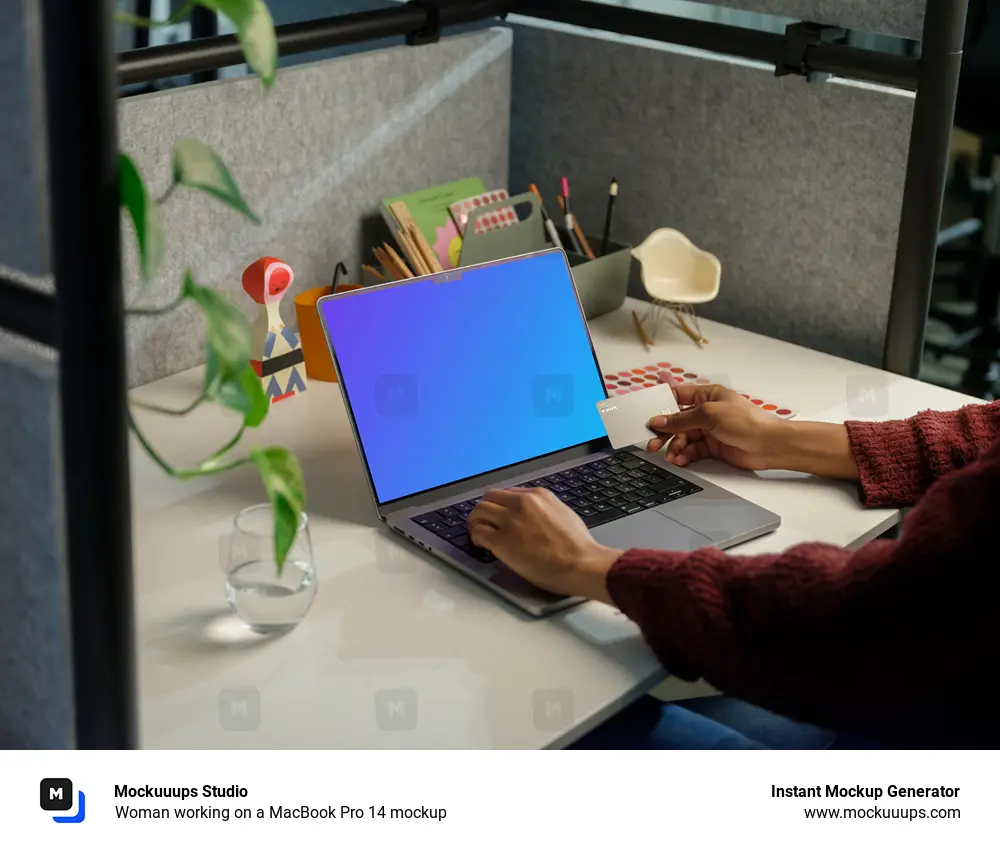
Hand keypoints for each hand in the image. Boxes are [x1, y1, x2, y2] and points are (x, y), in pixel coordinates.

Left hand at [467, 488, 621, 600]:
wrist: (580, 562)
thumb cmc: (578, 545)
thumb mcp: (562, 513)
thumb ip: (543, 509)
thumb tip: (531, 516)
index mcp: (537, 495)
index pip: (507, 493)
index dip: (500, 506)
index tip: (499, 516)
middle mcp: (521, 504)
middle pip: (489, 498)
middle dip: (484, 511)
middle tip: (484, 523)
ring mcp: (510, 521)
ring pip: (479, 512)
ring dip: (476, 522)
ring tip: (479, 534)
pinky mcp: (502, 541)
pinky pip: (478, 532)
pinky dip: (476, 537)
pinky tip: (481, 545)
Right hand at [647, 373, 780, 470]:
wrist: (769, 445)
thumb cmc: (747, 422)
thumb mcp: (709, 415)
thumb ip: (681, 419)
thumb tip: (659, 420)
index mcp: (707, 395)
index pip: (677, 396)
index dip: (662, 405)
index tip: (648, 416)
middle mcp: (707, 412)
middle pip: (677, 421)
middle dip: (664, 432)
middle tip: (653, 443)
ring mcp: (709, 430)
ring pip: (683, 438)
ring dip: (674, 446)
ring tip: (669, 455)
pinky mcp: (712, 447)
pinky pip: (692, 450)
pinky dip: (684, 455)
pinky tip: (679, 459)